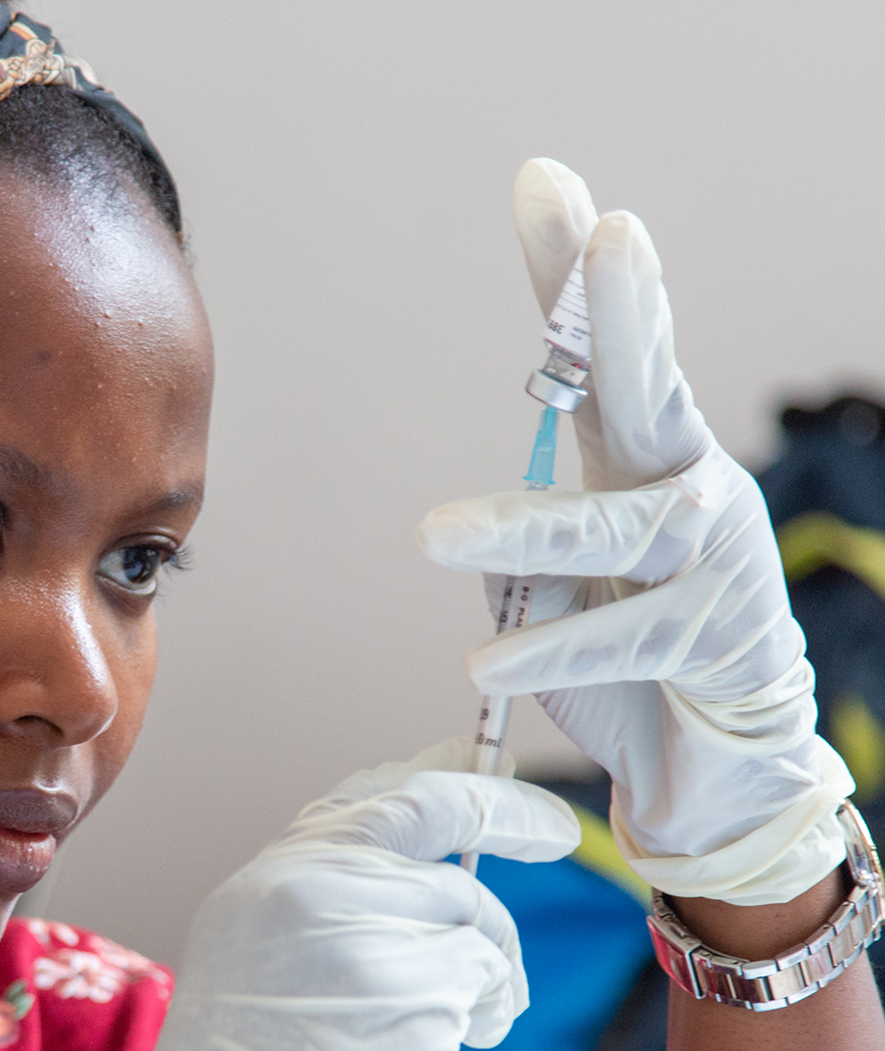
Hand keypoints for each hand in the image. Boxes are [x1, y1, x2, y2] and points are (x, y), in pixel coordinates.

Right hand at [0, 740, 576, 1050]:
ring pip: (468, 909)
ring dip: (490, 968)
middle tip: (557, 834)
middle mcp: (302, 886)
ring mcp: (352, 929)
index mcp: (263, 884)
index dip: (442, 774)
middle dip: (509, 816)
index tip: (487, 761)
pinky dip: (488, 1009)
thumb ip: (334, 912)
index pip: (367, 796)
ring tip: (476, 1022)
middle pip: (433, 822)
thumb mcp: (263, 969)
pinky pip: (479, 973)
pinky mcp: (402, 985)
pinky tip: (460, 1047)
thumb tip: (432, 871)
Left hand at [418, 159, 851, 904]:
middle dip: (627, 311)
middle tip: (612, 237)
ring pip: (611, 528)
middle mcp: (681, 486)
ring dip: (521, 531)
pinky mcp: (718, 632)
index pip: (595, 358)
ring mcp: (712, 554)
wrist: (702, 764)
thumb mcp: (552, 597)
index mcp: (631, 462)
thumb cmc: (620, 665)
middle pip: (650, 387)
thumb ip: (527, 555)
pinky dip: (547, 649)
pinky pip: (616, 634)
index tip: (545, 185)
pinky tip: (487, 659)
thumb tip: (491, 542)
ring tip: (433, 538)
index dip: (570, 276)